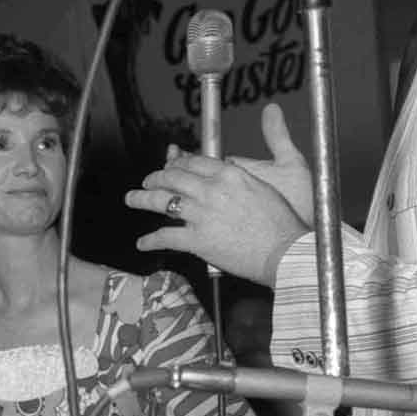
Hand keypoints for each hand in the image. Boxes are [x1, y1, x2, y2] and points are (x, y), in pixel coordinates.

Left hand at [124, 115, 309, 285]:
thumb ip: (238, 177)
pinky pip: (165, 237)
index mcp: (229, 175)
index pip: (193, 163)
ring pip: (162, 202)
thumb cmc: (280, 223)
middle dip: (155, 178)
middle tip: (147, 181)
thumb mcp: (262, 188)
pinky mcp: (197, 240)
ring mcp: (201, 215)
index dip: (176, 164)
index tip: (169, 166)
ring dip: (141, 199)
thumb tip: (225, 170)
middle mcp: (212, 190)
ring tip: (131, 199)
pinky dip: (150, 240)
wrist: (285, 252)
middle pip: (173, 177)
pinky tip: (142, 243)